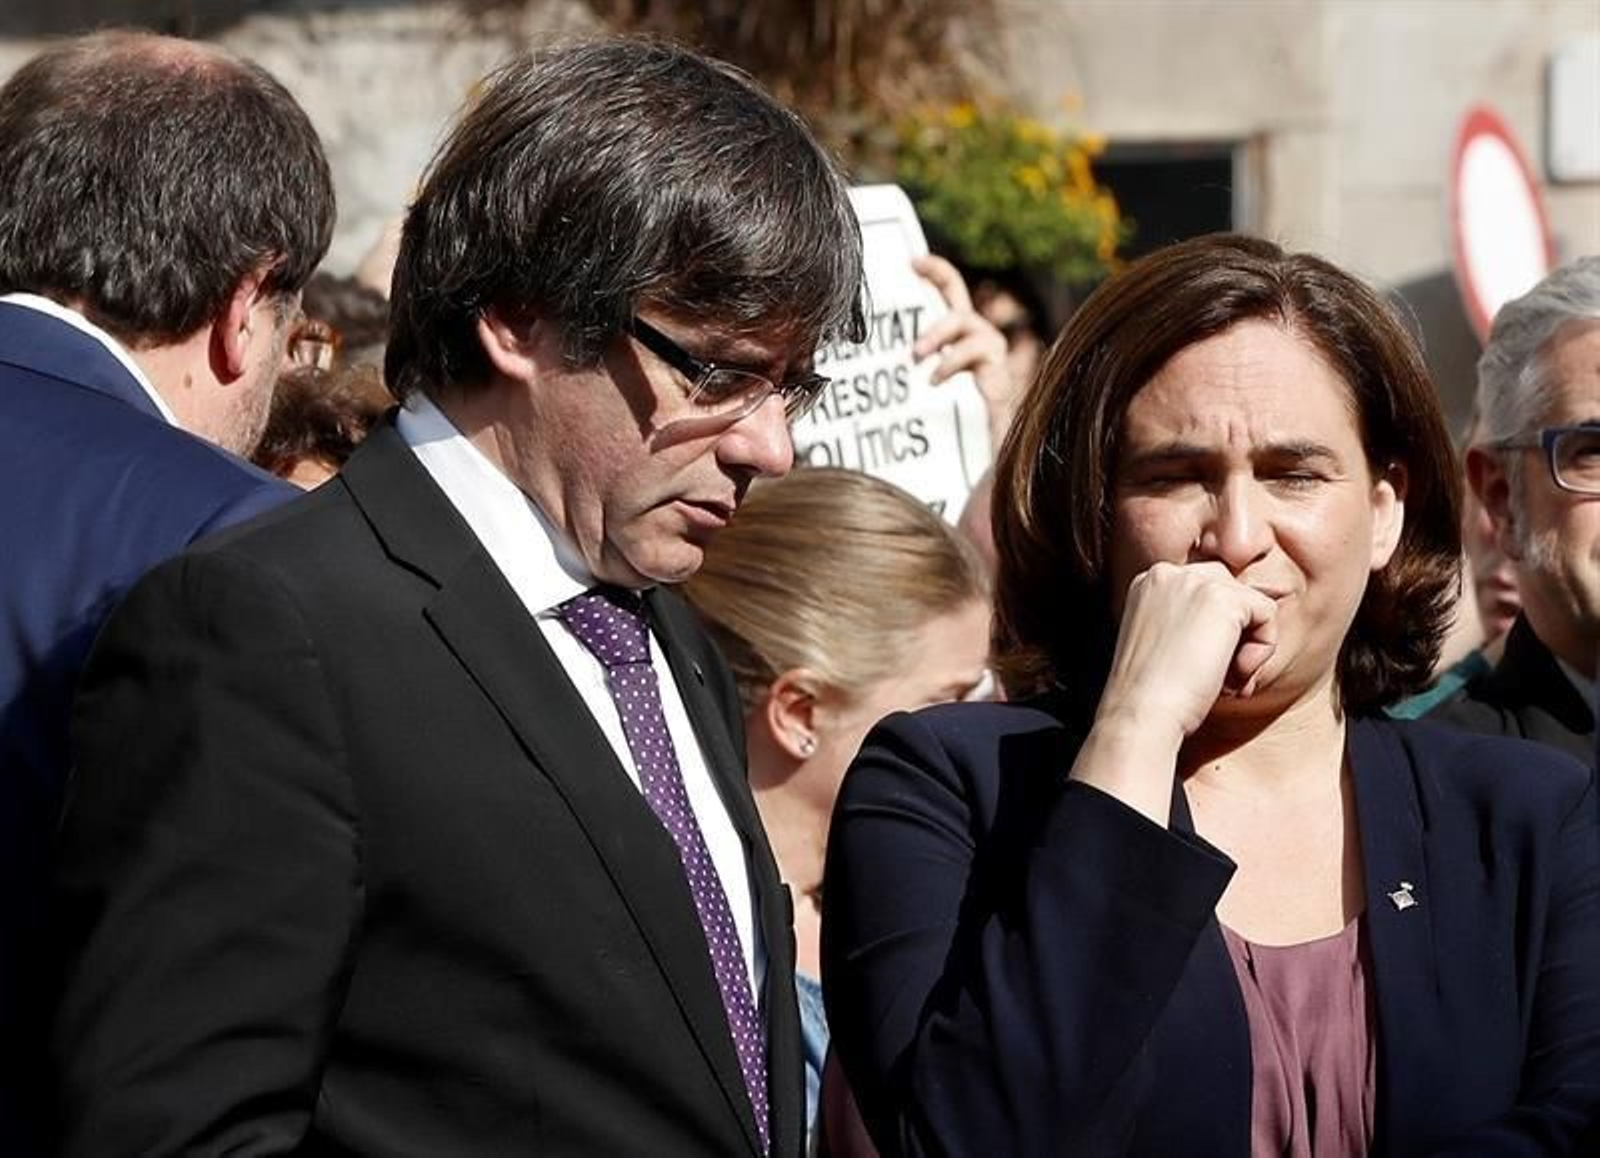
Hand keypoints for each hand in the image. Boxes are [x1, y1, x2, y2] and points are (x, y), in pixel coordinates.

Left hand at [911, 254, 1018, 444]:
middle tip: (911, 273)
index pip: (946, 295)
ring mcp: (989, 356)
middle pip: (958, 294)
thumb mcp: (910, 393)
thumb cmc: (937, 429)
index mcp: (952, 340)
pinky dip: (951, 362)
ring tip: (915, 355)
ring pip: (966, 322)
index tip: (911, 260)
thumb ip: (895, 374)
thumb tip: (846, 362)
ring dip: (937, 333)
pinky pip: (978, 352)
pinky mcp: (999, 376)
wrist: (973, 463)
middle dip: (940, 274)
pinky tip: (933, 380)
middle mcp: (973, 340)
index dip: (934, 272)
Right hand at [1069, 563, 1277, 823]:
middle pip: (1229, 590)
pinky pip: (1267, 613)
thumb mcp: (1163, 643)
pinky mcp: (1223, 598)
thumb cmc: (1150, 694)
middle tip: (1220, 676)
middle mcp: (1168, 573)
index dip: (1215, 629)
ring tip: (1227, 680)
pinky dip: (1262, 649)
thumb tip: (1244, 619)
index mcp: (1148, 582)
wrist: (1141, 713)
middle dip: (1234, 633)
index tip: (1199, 666)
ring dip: (1248, 645)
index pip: (1203, 589)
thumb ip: (1190, 621)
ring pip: (1250, 603)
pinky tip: (1235, 675)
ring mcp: (1195, 581)